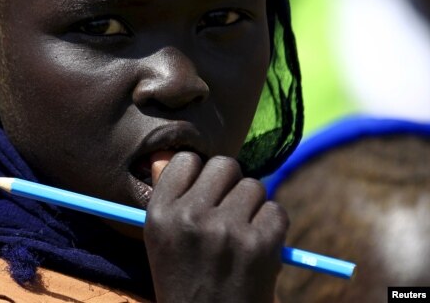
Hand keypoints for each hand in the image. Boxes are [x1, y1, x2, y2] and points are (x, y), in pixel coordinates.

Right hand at [144, 152, 287, 302]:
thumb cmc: (185, 282)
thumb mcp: (161, 242)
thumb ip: (167, 197)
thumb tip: (167, 155)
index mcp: (160, 214)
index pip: (186, 160)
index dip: (199, 176)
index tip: (203, 194)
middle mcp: (190, 217)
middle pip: (224, 165)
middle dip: (230, 185)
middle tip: (228, 211)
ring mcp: (226, 230)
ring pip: (254, 186)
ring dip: (252, 207)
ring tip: (240, 236)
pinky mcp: (260, 244)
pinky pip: (276, 211)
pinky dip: (272, 227)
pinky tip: (257, 249)